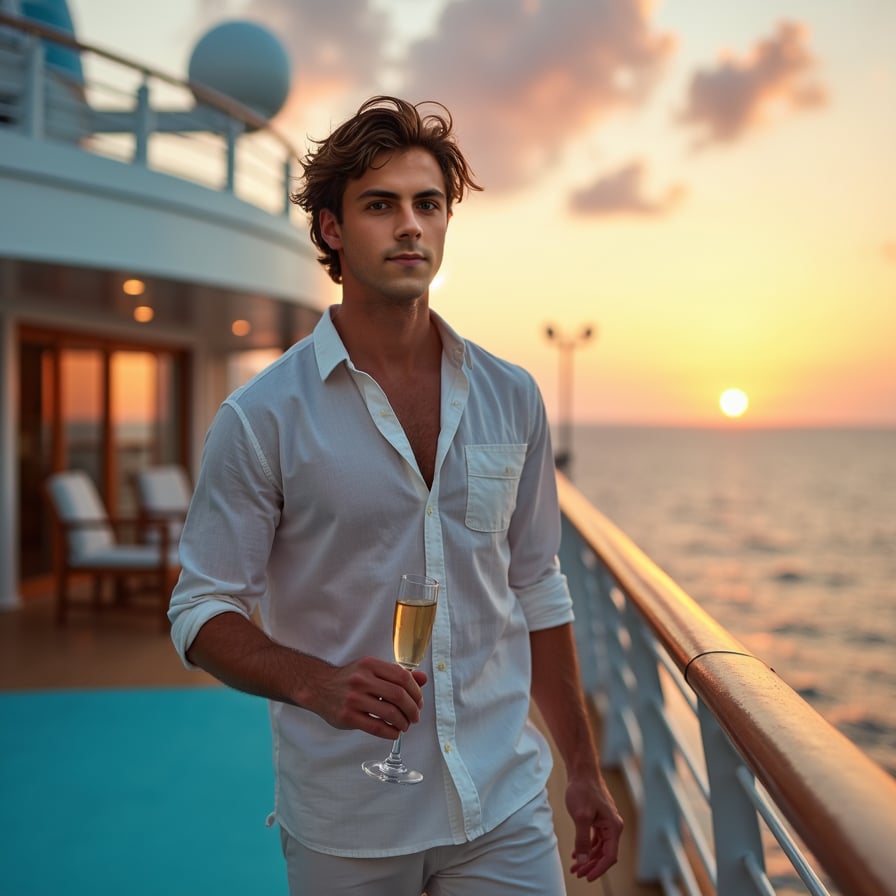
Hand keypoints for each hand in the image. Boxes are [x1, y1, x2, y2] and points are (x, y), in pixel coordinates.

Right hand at [306, 656, 427, 739]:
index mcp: (370, 665)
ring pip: (390, 713)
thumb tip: (423, 679)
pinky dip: (390, 732)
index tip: (419, 701)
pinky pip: (376, 727)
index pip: (402, 677)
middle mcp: (362, 679)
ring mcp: (354, 699)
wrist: (319, 688)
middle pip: (399, 695)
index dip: (416, 691)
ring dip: (403, 722)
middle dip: (412, 709)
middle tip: (415, 716)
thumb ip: (397, 674)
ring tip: (405, 725)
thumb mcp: (372, 670)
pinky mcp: (348, 716)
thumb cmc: (350, 679)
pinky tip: (394, 732)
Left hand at [565, 774, 623, 880]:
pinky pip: (594, 839)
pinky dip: (586, 847)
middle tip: (577, 873)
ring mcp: (606, 823)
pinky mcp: (598, 819)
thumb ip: (582, 840)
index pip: (609, 856)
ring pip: (599, 847)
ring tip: (575, 867)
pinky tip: (576, 853)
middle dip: (591, 866)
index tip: (587, 877)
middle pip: (604, 854)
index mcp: (614, 827)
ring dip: (588, 858)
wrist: (581, 771)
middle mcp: (613, 826)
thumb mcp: (581, 816)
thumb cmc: (583, 789)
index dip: (598, 869)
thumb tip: (583, 860)